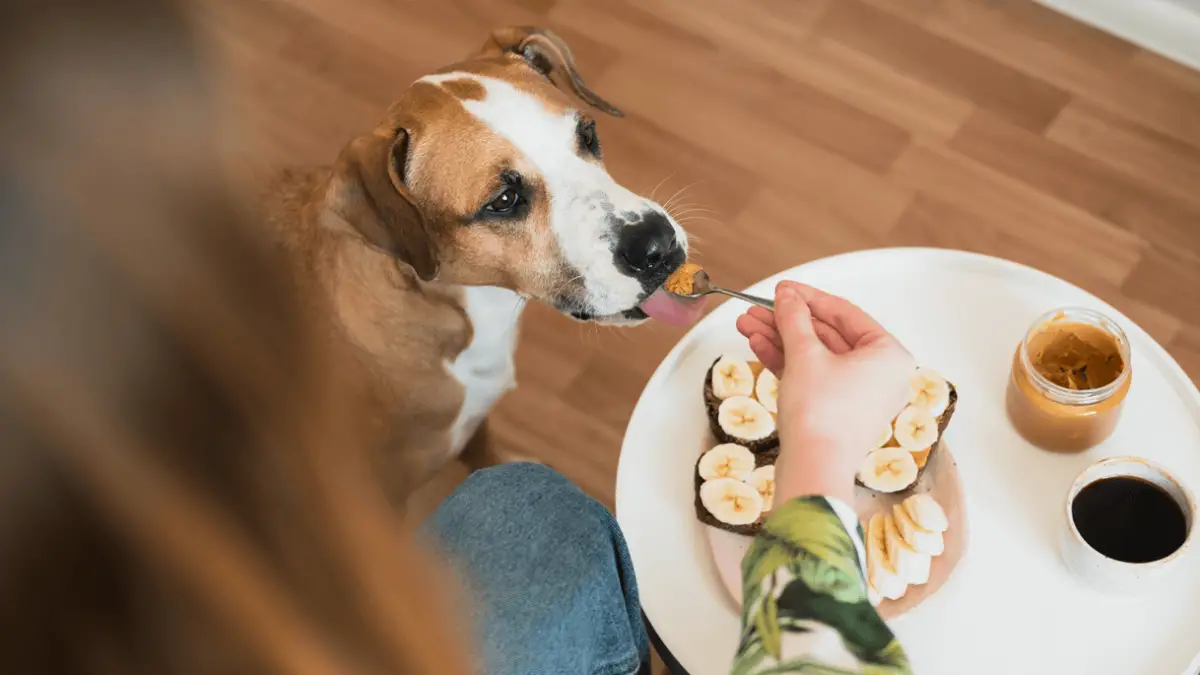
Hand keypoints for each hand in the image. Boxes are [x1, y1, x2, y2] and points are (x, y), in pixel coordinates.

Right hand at [736, 281, 914, 505]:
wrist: (813, 468)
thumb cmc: (821, 412)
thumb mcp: (805, 355)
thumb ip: (794, 319)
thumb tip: (787, 296)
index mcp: (888, 355)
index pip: (845, 314)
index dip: (809, 298)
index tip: (782, 288)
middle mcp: (880, 374)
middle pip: (827, 335)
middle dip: (786, 322)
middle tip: (756, 308)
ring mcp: (858, 395)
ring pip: (815, 356)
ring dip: (780, 340)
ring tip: (746, 325)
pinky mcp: (837, 411)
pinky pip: (813, 377)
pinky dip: (787, 362)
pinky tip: (757, 346)